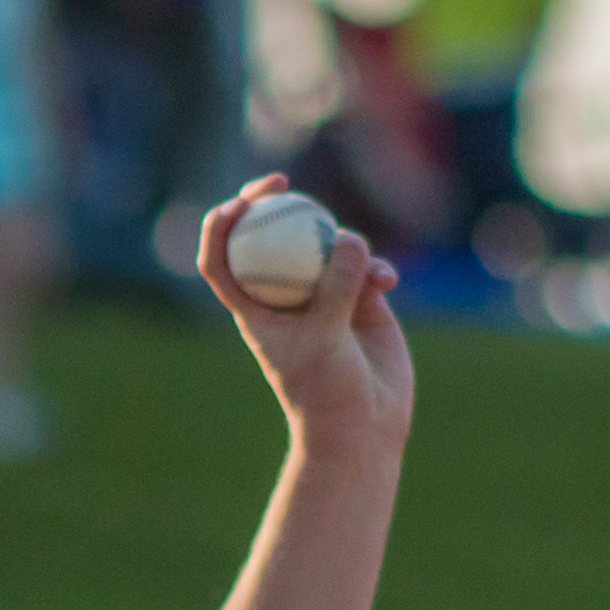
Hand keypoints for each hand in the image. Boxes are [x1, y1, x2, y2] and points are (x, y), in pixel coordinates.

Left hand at [195, 179, 412, 455]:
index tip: (239, 203)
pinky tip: (388, 281)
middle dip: (270, 202)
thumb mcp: (325, 340)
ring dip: (342, 244)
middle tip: (282, 182)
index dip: (221, 225)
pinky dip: (376, 266)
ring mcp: (323, 294)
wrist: (364, 426)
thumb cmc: (327, 392)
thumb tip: (347, 236)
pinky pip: (365, 265)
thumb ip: (335, 288)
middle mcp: (285, 295)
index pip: (222, 259)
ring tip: (364, 273)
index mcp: (255, 308)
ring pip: (324, 245)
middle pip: (268, 235)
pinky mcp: (360, 299)